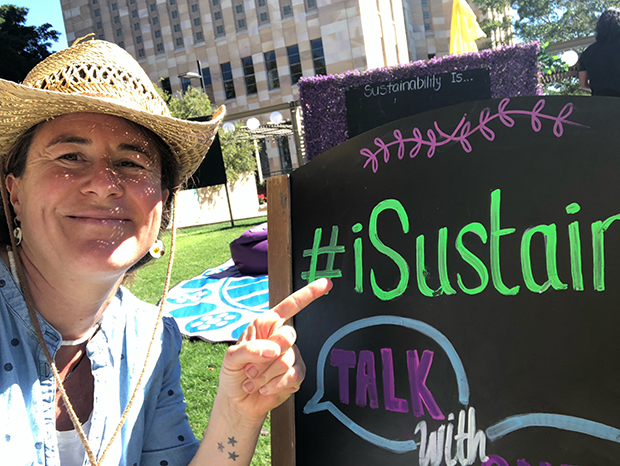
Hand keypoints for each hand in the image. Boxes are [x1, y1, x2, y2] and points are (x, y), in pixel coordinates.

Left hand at [216, 278, 331, 424]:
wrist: (238, 402)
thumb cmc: (233, 374)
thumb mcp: (231, 358)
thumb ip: (250, 349)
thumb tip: (274, 350)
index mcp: (266, 324)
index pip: (290, 305)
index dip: (308, 294)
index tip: (326, 284)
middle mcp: (280, 337)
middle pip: (288, 336)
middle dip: (267, 355)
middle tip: (251, 367)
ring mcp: (291, 356)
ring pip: (288, 360)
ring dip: (266, 375)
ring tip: (254, 380)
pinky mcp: (296, 374)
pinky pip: (293, 376)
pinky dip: (275, 384)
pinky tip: (265, 388)